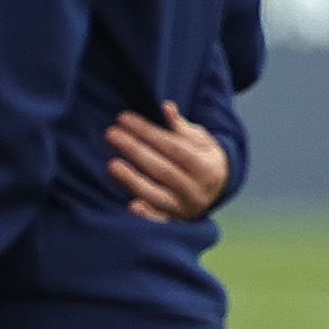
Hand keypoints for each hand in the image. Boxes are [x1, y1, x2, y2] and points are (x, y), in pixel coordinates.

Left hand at [105, 100, 228, 221]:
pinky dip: (146, 215)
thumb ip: (181, 127)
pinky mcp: (173, 221)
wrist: (218, 192)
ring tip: (111, 165)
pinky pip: (159, 220)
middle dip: (135, 150)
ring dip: (133, 180)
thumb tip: (166, 107)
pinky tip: (131, 206)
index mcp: (206, 167)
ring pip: (157, 194)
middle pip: (162, 169)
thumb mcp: (201, 141)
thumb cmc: (203, 159)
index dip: (148, 132)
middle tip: (110, 134)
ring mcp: (184, 207)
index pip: (173, 147)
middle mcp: (197, 189)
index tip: (123, 118)